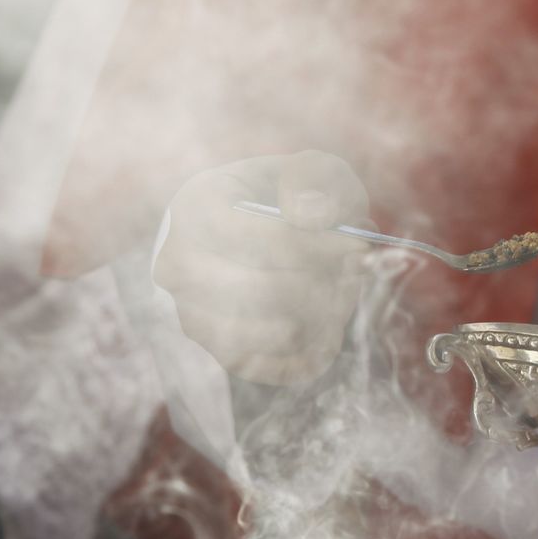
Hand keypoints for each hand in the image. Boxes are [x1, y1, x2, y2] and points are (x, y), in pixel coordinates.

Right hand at [153, 150, 369, 384]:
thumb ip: (316, 180)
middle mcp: (179, 267)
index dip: (318, 247)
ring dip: (326, 316)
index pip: (258, 239)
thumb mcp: (309, 172)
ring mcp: (195, 316)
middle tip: (355, 270)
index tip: (358, 246)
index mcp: (195, 209)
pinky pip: (280, 366)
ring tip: (342, 291)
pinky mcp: (222, 354)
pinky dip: (316, 349)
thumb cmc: (287, 199)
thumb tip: (313, 215)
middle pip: (264, 292)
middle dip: (323, 283)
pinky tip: (330, 321)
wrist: (257, 236)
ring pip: (274, 334)